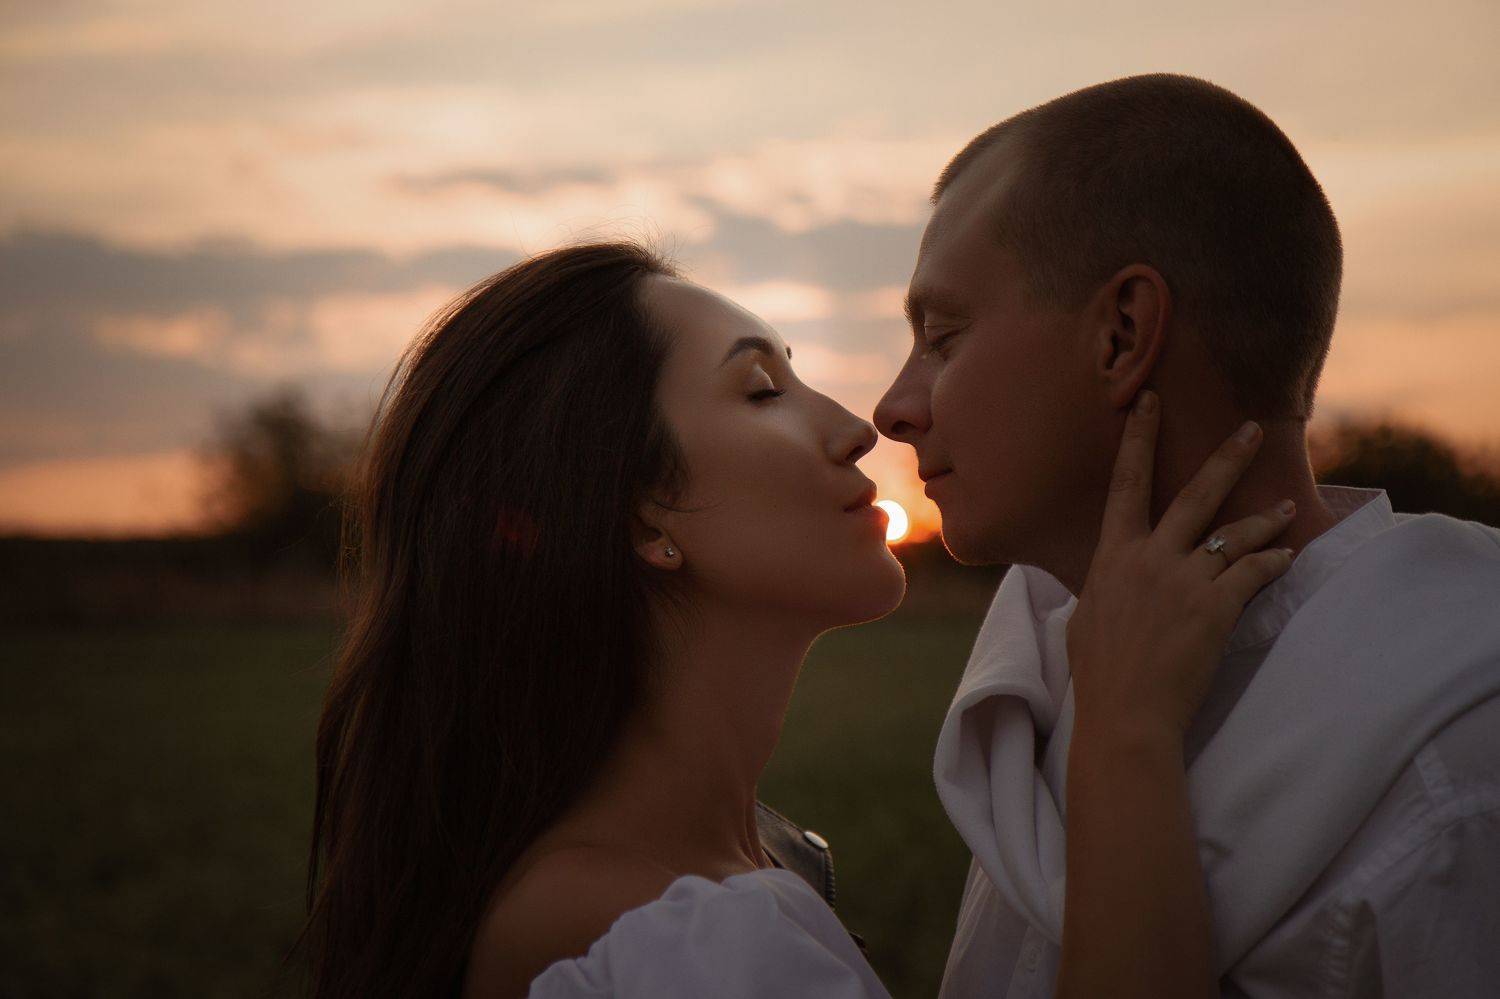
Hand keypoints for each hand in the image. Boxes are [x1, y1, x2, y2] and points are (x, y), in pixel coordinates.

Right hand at [1066, 390, 1296, 745]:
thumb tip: (1106, 574)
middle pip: (1195, 495)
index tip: (1150, 403)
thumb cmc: (1100, 673)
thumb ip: (1103, 584)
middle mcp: (1150, 559)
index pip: (1126, 485)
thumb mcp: (1085, 616)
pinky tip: (1288, 556)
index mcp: (1113, 556)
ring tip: (1288, 509)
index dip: (1140, 440)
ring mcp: (1185, 581)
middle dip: (1227, 458)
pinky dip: (1274, 562)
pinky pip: (1254, 573)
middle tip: (1253, 430)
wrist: (1126, 714)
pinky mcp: (1217, 608)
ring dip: (1266, 519)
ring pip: (1235, 534)